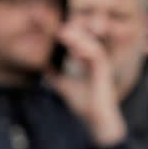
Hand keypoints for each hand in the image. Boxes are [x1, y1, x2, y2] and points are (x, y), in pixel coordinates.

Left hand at [45, 23, 126, 146]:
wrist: (95, 121)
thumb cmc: (84, 105)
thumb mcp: (64, 86)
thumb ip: (55, 75)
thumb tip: (42, 67)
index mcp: (88, 61)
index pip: (80, 41)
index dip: (70, 33)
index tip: (54, 30)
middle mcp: (96, 60)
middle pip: (87, 38)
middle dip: (74, 30)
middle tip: (58, 27)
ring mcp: (102, 64)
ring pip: (91, 43)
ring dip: (78, 37)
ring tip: (63, 32)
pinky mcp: (105, 71)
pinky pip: (97, 54)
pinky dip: (85, 48)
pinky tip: (73, 48)